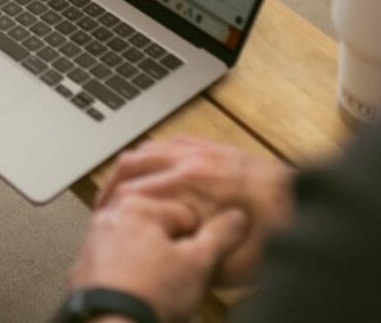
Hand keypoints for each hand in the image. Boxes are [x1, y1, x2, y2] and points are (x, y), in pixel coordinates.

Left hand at [70, 194, 247, 322]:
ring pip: (138, 244)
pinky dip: (130, 273)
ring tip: (160, 290)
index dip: (200, 243)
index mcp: (137, 205)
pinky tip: (140, 292)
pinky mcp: (85, 264)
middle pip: (159, 228)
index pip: (186, 214)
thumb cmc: (151, 294)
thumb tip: (237, 217)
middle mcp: (110, 215)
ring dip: (152, 262)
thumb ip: (220, 236)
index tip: (199, 263)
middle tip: (179, 280)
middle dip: (174, 251)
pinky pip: (117, 262)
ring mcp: (94, 239)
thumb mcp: (198, 264)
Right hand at [97, 136, 294, 284]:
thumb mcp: (226, 264)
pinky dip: (152, 155)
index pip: (132, 189)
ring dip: (130, 167)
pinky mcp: (210, 146)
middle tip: (104, 202)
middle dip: (112, 183)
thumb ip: (189, 257)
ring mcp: (199, 149)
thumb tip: (165, 259)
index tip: (104, 219)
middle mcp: (188, 159)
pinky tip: (151, 167)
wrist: (300, 205)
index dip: (113, 206)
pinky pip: (169, 142)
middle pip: (131, 162)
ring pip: (148, 148)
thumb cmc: (270, 234)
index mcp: (187, 183)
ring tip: (120, 184)